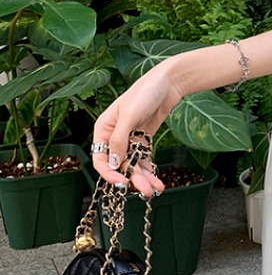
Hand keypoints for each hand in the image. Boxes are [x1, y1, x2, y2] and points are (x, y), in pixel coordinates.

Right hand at [91, 64, 182, 196]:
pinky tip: (158, 181)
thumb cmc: (144, 93)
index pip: (100, 158)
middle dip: (133, 178)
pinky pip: (144, 160)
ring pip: (133, 164)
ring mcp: (130, 139)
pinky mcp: (144, 139)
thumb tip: (113, 163)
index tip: (122, 182)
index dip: (109, 173)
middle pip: (120, 164)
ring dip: (144, 178)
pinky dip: (150, 171)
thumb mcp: (129, 114)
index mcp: (104, 129)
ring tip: (155, 189)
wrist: (168, 83)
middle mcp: (114, 136)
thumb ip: (119, 139)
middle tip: (146, 191)